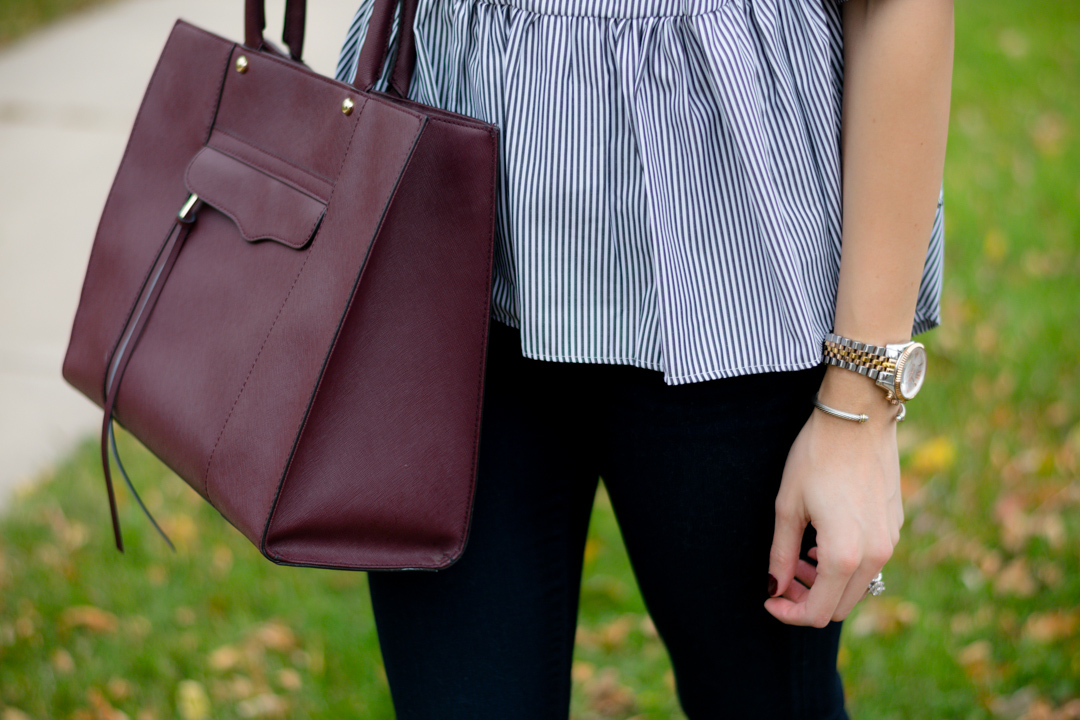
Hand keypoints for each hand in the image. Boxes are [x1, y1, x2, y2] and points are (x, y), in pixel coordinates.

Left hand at [763, 368, 903, 626]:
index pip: (817, 612)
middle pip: (839, 607)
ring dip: (826, 584)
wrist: (858, 418)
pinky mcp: (895, 528)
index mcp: (844, 556)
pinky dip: (845, 566)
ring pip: (856, 588)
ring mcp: (889, 543)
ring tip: (799, 558)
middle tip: (782, 578)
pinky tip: (823, 540)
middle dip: (806, 600)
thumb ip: (780, 554)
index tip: (769, 599)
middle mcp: (875, 557)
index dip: (789, 613)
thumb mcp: (787, 506)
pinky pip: (870, 564)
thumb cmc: (816, 457)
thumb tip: (773, 587)